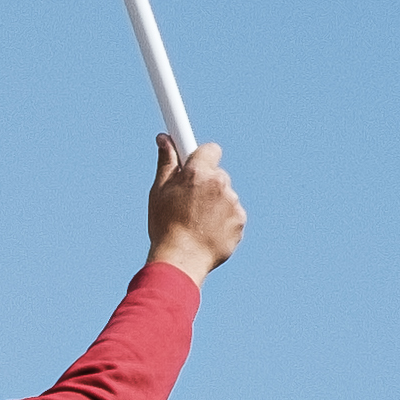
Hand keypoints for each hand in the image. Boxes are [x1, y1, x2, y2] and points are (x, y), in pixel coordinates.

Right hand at [147, 136, 245, 281]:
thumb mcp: (158, 192)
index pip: (210, 149)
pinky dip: (223, 220)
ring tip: (196, 222)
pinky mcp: (240, 220)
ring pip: (225, 196)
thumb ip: (166, 162)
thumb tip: (165, 139)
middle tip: (189, 201)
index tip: (196, 162)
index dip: (202, 157)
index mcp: (198, 173)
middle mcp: (219, 184)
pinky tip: (207, 232)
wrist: (181, 260)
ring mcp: (232, 203)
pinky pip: (232, 214)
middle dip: (206, 184)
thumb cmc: (165, 226)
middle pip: (217, 175)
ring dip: (215, 204)